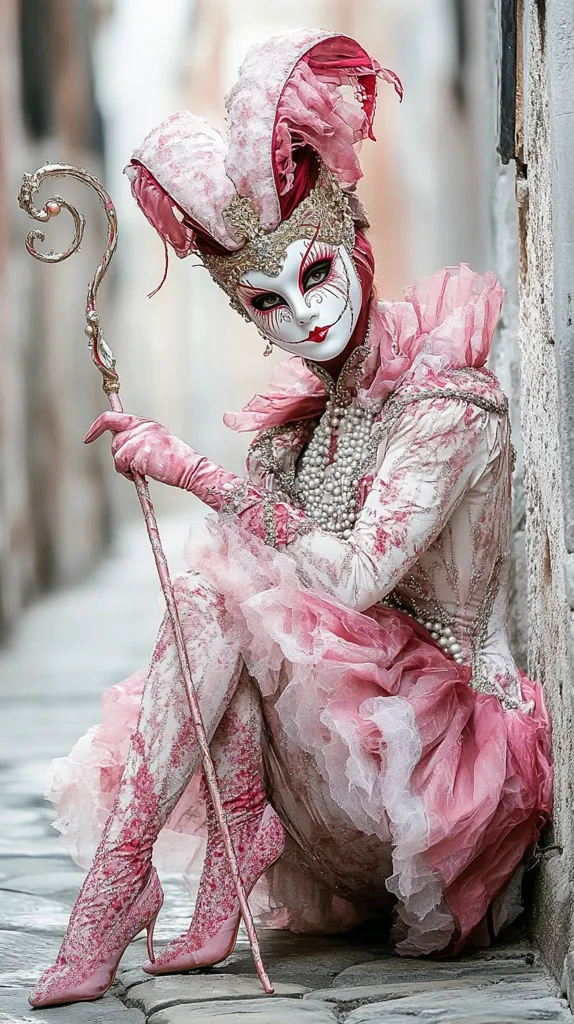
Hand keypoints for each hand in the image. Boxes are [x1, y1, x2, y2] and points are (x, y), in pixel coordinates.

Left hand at [84, 412, 198, 488]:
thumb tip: (117, 447)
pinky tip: (143, 474)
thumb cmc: (173, 461)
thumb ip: (136, 439)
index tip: (88, 437)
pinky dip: (127, 473)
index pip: (112, 417)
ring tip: (141, 471)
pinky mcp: (136, 452)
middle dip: (120, 456)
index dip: (96, 427)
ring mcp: (138, 439)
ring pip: (116, 454)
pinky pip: (120, 464)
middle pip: (114, 441)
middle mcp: (140, 427)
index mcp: (144, 423)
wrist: (188, 469)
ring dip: (124, 466)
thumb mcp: (155, 442)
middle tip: (134, 466)